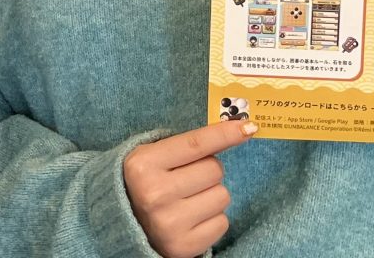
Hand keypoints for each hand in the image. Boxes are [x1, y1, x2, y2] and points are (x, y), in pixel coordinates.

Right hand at [122, 119, 255, 257]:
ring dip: (212, 194)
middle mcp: (155, 193)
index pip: (195, 144)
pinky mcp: (184, 246)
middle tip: (188, 178)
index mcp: (143, 164)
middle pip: (214, 169)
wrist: (126, 224)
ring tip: (189, 199)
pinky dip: (212, 218)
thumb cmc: (148, 181)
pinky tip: (193, 218)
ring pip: (222, 196)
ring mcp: (170, 222)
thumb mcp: (154, 156)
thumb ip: (188, 144)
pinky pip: (223, 222)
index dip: (223, 134)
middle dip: (208, 170)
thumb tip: (239, 128)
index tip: (247, 127)